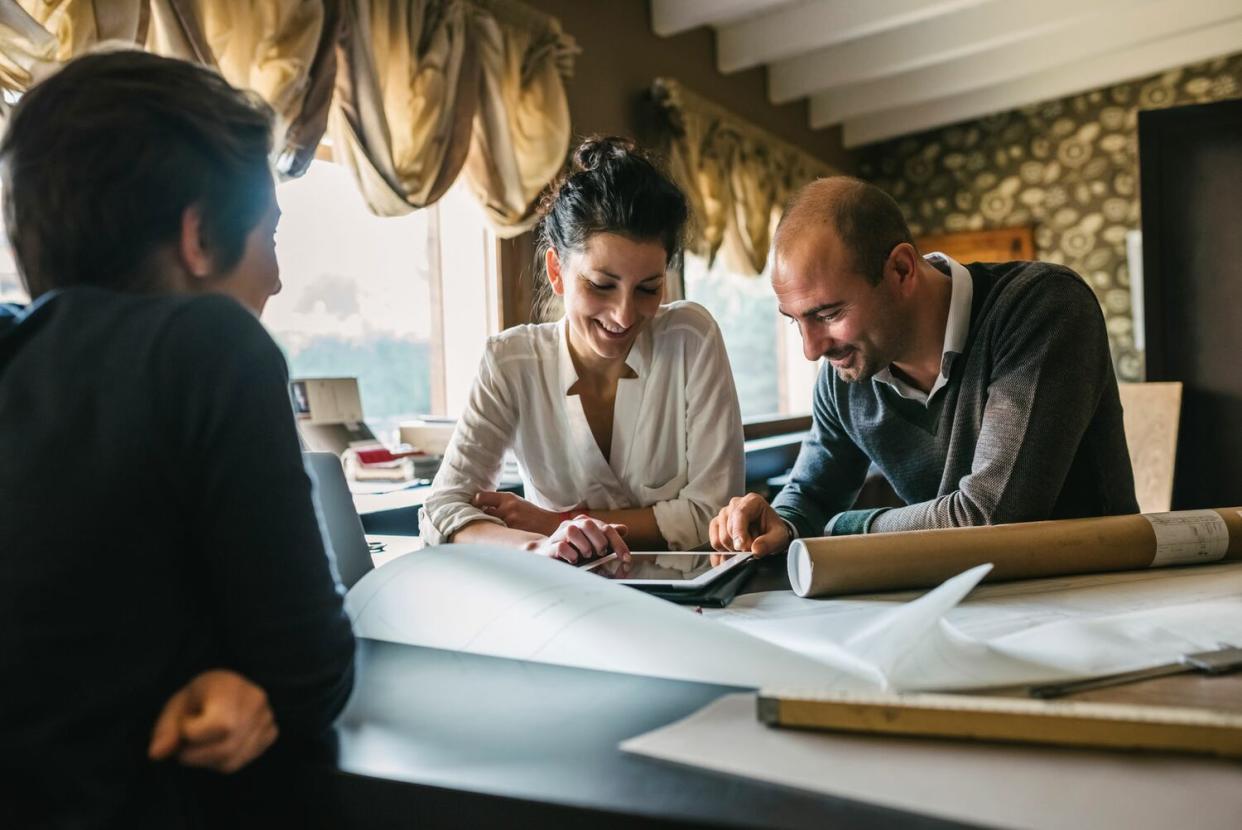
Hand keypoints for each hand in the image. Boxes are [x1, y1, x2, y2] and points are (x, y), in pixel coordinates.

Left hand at [148, 670, 277, 773]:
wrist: (225, 688)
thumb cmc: (198, 697)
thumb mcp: (176, 706)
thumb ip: (166, 730)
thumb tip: (156, 754)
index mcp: (230, 686)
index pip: (220, 725)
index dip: (192, 732)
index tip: (185, 722)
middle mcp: (255, 700)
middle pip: (226, 747)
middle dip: (196, 755)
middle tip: (184, 745)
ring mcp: (267, 717)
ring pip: (232, 759)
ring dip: (206, 760)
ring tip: (200, 744)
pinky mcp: (271, 732)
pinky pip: (241, 761)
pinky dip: (222, 761)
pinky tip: (216, 746)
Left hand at [474, 490, 562, 536]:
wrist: (549, 524)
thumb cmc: (530, 513)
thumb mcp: (516, 502)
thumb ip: (500, 502)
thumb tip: (479, 504)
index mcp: (508, 498)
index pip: (481, 497)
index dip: (474, 502)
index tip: (473, 506)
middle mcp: (508, 508)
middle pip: (482, 512)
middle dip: (479, 516)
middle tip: (477, 520)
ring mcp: (510, 522)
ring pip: (489, 525)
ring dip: (487, 527)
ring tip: (489, 530)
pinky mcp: (513, 534)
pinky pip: (497, 535)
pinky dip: (495, 536)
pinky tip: (498, 537)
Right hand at [525, 515, 629, 563]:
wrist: (547, 553)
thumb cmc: (574, 549)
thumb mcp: (593, 543)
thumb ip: (607, 536)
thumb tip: (624, 529)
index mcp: (585, 523)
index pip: (606, 528)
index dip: (618, 543)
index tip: (626, 559)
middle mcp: (572, 525)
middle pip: (588, 524)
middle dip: (599, 541)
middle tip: (601, 554)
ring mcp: (559, 534)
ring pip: (572, 531)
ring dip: (584, 546)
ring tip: (586, 555)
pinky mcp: (550, 547)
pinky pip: (561, 547)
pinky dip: (571, 554)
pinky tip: (574, 560)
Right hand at [708, 494, 791, 564]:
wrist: (769, 532)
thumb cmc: (773, 531)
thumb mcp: (779, 537)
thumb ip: (769, 543)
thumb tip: (755, 550)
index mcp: (752, 501)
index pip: (740, 514)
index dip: (739, 531)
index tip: (742, 547)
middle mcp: (734, 504)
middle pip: (729, 528)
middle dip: (740, 545)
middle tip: (752, 548)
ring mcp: (723, 514)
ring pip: (720, 538)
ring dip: (733, 549)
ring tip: (745, 546)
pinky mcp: (716, 525)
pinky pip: (714, 543)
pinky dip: (724, 552)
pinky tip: (735, 551)